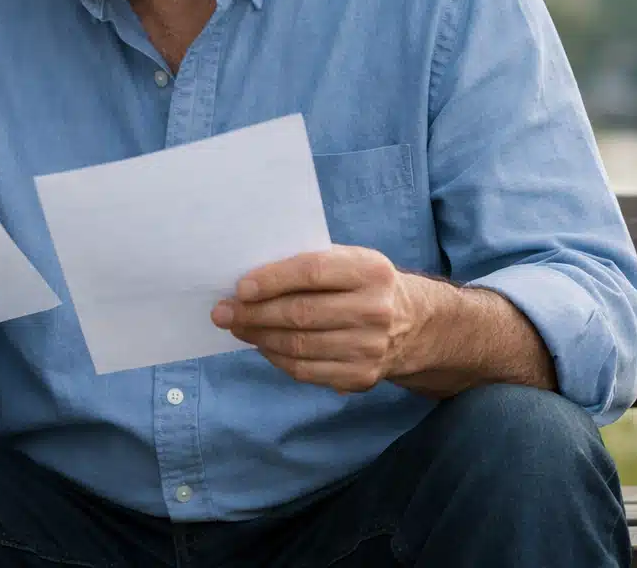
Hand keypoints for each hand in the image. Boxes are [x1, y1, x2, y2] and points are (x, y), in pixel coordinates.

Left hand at [211, 245, 416, 393]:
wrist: (413, 324)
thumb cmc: (364, 284)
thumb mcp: (350, 261)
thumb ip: (310, 265)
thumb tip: (250, 281)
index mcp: (370, 271)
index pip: (312, 272)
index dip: (272, 280)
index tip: (240, 288)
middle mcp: (374, 310)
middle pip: (301, 314)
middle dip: (254, 313)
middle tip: (223, 312)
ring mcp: (369, 348)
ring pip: (299, 346)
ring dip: (259, 337)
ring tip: (237, 327)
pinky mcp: (361, 377)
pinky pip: (306, 371)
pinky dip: (276, 358)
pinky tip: (262, 345)